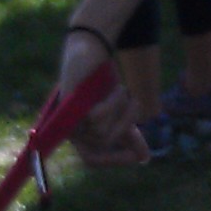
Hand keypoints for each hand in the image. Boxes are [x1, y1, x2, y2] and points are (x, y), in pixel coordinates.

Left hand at [56, 31, 148, 166]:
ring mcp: (67, 118)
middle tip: (134, 105)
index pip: (91, 159)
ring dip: (119, 110)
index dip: (115, 160)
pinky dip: (112, 104)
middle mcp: (68, 128)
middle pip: (101, 144)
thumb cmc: (103, 80)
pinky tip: (116, 88)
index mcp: (78, 133)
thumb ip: (128, 132)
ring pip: (102, 132)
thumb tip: (144, 159)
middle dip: (123, 125)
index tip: (137, 156)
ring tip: (122, 90)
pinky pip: (97, 119)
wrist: (91, 50)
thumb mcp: (120, 110)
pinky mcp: (69, 105)